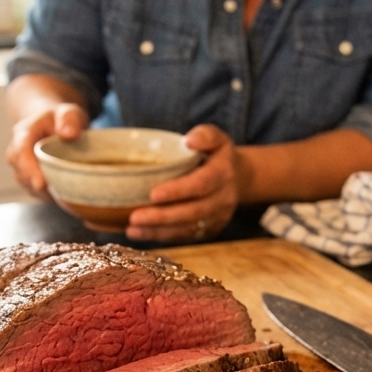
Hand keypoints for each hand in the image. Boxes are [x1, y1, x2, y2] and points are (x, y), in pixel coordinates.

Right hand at [6, 101, 88, 194]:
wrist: (52, 126)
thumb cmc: (60, 120)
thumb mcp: (69, 112)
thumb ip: (69, 119)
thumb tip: (69, 134)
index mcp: (24, 133)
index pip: (21, 151)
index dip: (29, 168)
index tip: (41, 184)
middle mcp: (17, 153)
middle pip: (22, 173)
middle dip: (40, 186)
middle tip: (61, 194)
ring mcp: (21, 169)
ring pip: (30, 186)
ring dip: (48, 192)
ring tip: (67, 191)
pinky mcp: (29, 182)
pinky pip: (38, 194)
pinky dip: (51, 196)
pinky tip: (66, 194)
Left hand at [126, 124, 243, 243]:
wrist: (239, 178)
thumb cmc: (217, 155)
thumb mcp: (216, 138)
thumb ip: (205, 135)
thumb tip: (189, 141)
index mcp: (223, 174)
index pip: (201, 184)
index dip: (178, 191)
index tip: (153, 193)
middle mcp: (223, 199)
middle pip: (192, 212)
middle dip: (162, 217)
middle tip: (134, 217)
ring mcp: (217, 218)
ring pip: (187, 229)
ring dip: (158, 231)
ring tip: (132, 230)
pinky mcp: (209, 230)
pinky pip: (185, 236)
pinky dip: (161, 236)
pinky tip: (140, 233)